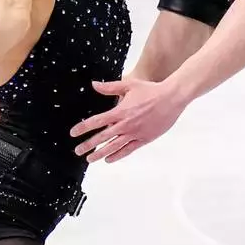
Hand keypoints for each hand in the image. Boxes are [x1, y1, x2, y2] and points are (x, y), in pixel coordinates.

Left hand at [69, 78, 187, 162]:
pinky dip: (117, 155)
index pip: (97, 121)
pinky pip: (128, 150)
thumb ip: (110, 87)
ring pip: (114, 147)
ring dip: (100, 154)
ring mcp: (135, 133)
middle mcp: (126, 124)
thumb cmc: (151, 90)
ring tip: (90, 159)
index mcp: (120, 111)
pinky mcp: (144, 139)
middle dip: (88, 145)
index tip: (74, 133)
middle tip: (78, 151)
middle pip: (102, 137)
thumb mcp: (129, 85)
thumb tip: (94, 85)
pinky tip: (109, 159)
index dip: (84, 127)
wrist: (171, 98)